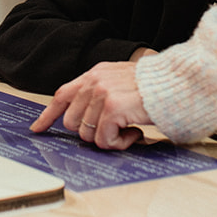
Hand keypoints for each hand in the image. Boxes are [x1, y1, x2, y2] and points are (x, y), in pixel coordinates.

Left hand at [29, 61, 150, 150]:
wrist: (178, 84)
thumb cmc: (155, 88)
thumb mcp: (121, 82)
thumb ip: (100, 93)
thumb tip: (84, 120)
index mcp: (95, 74)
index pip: (63, 94)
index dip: (48, 114)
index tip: (37, 129)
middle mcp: (95, 81)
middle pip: (73, 122)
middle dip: (92, 131)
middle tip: (116, 128)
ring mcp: (102, 94)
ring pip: (88, 135)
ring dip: (109, 138)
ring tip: (130, 127)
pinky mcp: (111, 109)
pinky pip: (103, 140)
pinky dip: (119, 143)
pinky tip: (135, 132)